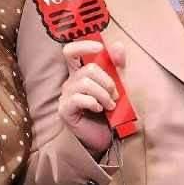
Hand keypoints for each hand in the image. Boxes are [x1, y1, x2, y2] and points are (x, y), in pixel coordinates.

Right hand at [58, 40, 125, 156]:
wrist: (105, 139)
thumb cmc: (110, 111)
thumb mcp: (118, 85)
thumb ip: (117, 66)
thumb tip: (118, 46)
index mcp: (80, 73)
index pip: (71, 51)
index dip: (83, 45)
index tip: (99, 47)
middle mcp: (70, 82)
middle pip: (87, 69)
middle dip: (107, 81)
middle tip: (115, 95)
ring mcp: (66, 96)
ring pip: (85, 83)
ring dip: (104, 94)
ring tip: (110, 105)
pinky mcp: (65, 110)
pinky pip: (79, 98)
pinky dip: (94, 102)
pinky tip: (99, 109)